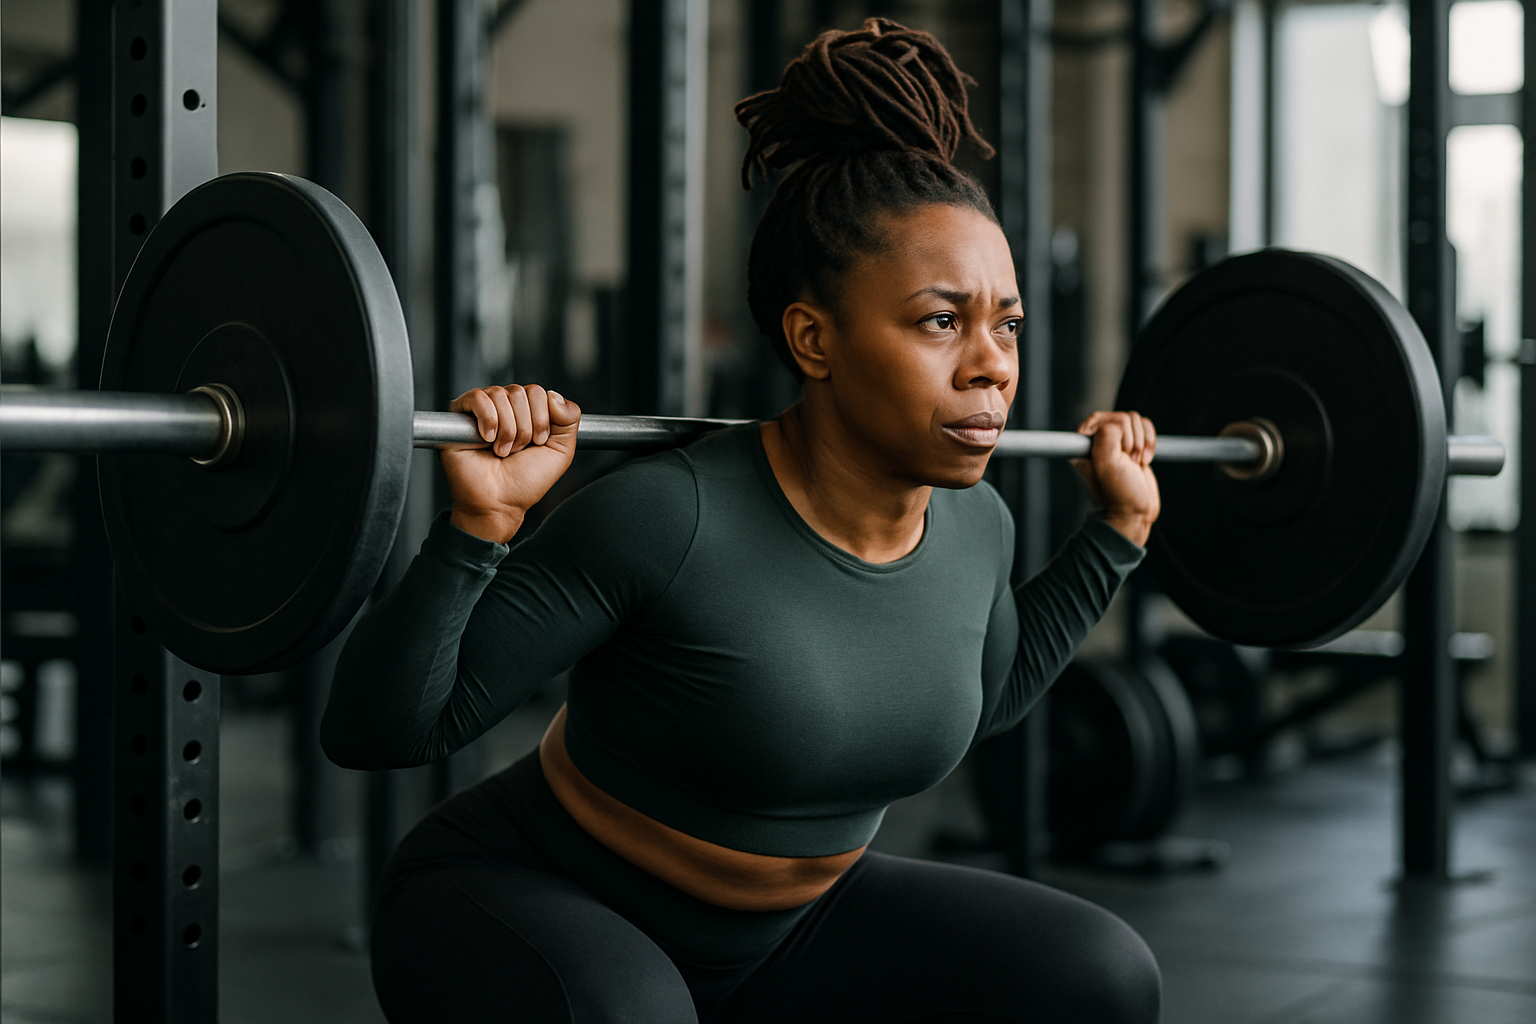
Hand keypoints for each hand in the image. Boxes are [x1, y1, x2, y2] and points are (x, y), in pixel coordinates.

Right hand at [442, 384, 580, 542]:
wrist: (498, 503)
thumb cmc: (525, 481)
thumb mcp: (561, 451)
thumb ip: (570, 418)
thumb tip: (555, 395)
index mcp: (527, 412)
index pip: (539, 392)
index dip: (542, 419)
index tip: (537, 444)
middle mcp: (505, 407)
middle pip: (520, 392)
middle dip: (524, 427)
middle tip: (516, 451)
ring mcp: (482, 410)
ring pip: (501, 395)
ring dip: (507, 429)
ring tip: (502, 451)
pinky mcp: (459, 415)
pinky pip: (477, 397)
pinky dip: (488, 419)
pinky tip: (487, 439)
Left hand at [1071, 411, 1159, 546]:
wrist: (1135, 512)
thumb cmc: (1118, 492)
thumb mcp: (1108, 464)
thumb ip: (1107, 437)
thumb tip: (1112, 422)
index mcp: (1084, 445)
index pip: (1098, 418)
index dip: (1114, 431)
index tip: (1119, 452)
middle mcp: (1098, 441)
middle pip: (1121, 417)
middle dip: (1131, 439)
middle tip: (1129, 460)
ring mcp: (1117, 442)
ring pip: (1135, 420)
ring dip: (1142, 442)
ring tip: (1136, 462)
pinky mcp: (1134, 444)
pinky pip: (1146, 427)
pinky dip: (1150, 441)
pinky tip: (1145, 460)